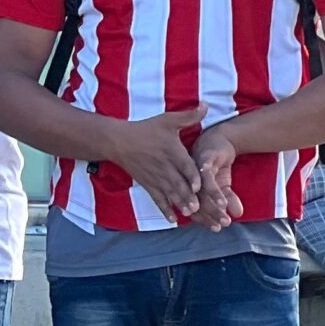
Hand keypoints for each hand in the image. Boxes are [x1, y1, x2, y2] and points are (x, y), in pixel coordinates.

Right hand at [103, 107, 208, 224]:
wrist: (117, 141)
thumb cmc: (144, 130)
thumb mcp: (167, 120)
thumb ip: (189, 116)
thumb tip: (207, 105)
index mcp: (172, 152)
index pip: (185, 167)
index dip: (192, 177)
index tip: (199, 186)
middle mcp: (165, 167)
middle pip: (180, 184)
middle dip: (191, 197)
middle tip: (201, 207)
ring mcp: (155, 178)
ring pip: (170, 194)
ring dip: (180, 204)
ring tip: (190, 214)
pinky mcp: (148, 184)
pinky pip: (157, 199)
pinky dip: (165, 210)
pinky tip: (173, 220)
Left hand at [188, 121, 246, 231]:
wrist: (218, 140)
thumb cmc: (217, 165)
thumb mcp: (224, 183)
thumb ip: (229, 198)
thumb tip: (238, 215)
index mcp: (190, 191)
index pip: (195, 208)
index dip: (205, 219)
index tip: (217, 228)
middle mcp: (189, 182)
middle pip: (198, 202)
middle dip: (210, 215)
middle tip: (221, 224)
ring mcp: (194, 171)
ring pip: (201, 190)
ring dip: (212, 202)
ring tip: (223, 210)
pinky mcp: (203, 161)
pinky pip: (205, 174)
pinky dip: (210, 186)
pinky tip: (219, 196)